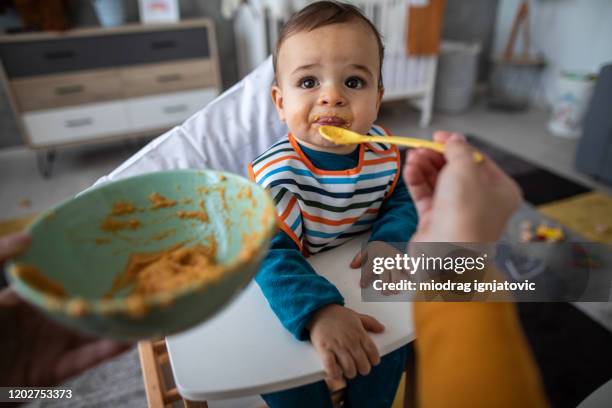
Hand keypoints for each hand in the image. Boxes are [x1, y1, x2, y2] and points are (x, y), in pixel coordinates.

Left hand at [0, 232, 130, 385]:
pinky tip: (125, 340)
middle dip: (109, 294)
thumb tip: (28, 236)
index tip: (111, 254)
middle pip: (82, 303)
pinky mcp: (51, 371)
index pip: (62, 279)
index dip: (86, 268)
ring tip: (142, 309)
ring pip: (89, 331)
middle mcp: (42, 319)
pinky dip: (104, 352)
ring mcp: (48, 345)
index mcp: (27, 298)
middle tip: (139, 282)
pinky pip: (83, 360)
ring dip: (114, 322)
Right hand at [307, 304, 382, 379]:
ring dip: (350, 373)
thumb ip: (371, 322)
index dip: (374, 360)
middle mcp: (350, 341)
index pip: (373, 352)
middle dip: (363, 369)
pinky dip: (334, 373)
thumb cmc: (337, 314)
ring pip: (349, 368)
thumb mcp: (356, 315)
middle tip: (359, 368)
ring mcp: (337, 346)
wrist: (318, 310)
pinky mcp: (324, 349)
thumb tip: (382, 329)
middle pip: (363, 364)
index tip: (372, 362)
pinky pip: (331, 366)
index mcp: (359, 333)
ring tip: (348, 371)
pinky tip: (335, 372)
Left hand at [350, 241, 408, 293]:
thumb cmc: (378, 248)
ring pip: (396, 275)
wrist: (390, 236)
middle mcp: (385, 259)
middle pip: (384, 276)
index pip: (368, 270)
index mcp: (375, 257)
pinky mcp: (404, 260)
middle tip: (384, 292)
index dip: (365, 279)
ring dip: (396, 285)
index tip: (363, 285)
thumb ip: (359, 258)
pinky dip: (411, 275)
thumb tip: (352, 266)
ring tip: (395, 291)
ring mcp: (395, 260)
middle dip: (384, 286)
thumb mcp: (366, 250)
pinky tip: (412, 282)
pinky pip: (408, 268)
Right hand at [404, 132, 520, 241]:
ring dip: (424, 167)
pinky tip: (409, 170)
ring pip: (438, 182)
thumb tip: (454, 139)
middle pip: (455, 170)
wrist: (448, 252)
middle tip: (420, 147)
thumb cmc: (465, 212)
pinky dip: (417, 181)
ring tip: (412, 157)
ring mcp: (456, 212)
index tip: (438, 136)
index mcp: (500, 190)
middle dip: (436, 157)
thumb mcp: (466, 169)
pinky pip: (426, 195)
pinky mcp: (436, 221)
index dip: (456, 146)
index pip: (477, 160)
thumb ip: (458, 149)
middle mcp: (480, 202)